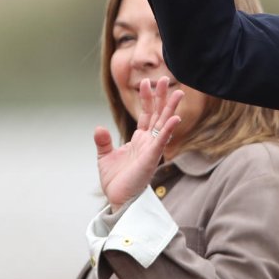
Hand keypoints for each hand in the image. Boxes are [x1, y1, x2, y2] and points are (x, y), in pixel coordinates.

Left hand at [93, 77, 183, 210]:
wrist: (118, 200)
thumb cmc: (116, 181)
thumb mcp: (105, 157)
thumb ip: (103, 141)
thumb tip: (99, 127)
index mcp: (139, 140)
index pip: (146, 115)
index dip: (147, 98)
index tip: (147, 82)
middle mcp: (148, 142)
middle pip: (158, 114)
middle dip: (162, 97)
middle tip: (166, 79)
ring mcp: (151, 149)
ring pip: (164, 125)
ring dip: (171, 109)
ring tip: (179, 93)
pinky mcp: (151, 159)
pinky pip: (161, 142)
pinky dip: (168, 130)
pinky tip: (174, 119)